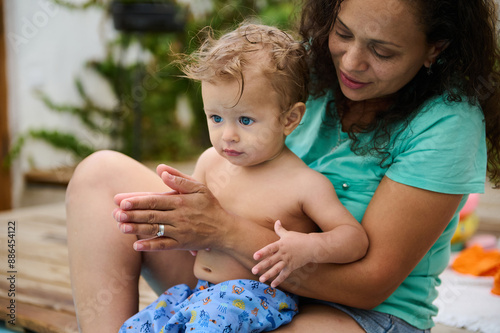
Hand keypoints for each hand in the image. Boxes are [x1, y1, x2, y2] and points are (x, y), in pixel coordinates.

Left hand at [113, 164, 228, 251]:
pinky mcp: (182, 245)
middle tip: (115, 213)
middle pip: (151, 215)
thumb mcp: (199, 188)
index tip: (121, 200)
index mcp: (180, 201)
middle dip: (132, 214)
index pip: (155, 200)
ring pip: (155, 230)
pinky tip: (136, 246)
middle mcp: (179, 216)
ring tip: (121, 227)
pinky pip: (164, 246)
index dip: (137, 200)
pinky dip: (150, 246)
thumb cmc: (210, 205)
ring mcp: (180, 232)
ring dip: (137, 228)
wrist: (225, 229)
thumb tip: (160, 169)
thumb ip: (179, 179)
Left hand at [252, 220, 312, 287]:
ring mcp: (288, 261)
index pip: (269, 249)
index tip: (254, 256)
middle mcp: (283, 253)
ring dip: (269, 274)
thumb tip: (276, 221)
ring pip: (277, 269)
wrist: (313, 247)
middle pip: (271, 260)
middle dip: (262, 266)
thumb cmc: (299, 239)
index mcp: (280, 244)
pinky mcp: (292, 267)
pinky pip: (284, 274)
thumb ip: (280, 229)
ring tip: (261, 279)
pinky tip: (272, 285)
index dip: (262, 252)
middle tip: (253, 271)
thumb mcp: (288, 233)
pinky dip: (279, 280)